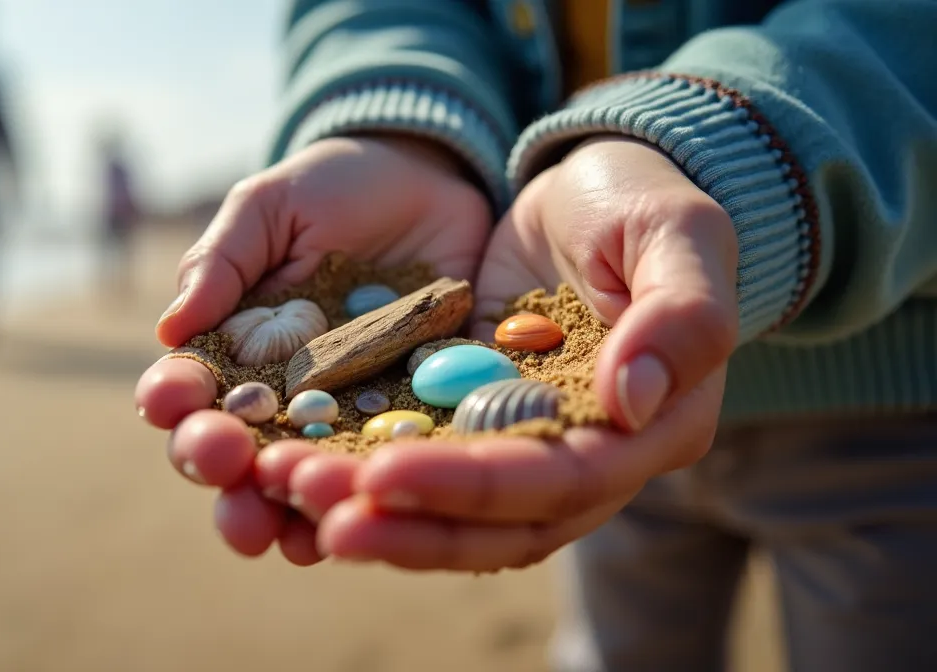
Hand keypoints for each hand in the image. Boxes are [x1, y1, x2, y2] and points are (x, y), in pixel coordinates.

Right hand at [135, 134, 492, 564]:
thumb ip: (221, 262)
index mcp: (231, 352)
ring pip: (299, 482)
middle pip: (234, 454)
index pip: (189, 391)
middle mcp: (277, 400)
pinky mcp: (406, 424)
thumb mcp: (269, 208)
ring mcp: (340, 419)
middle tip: (224, 464)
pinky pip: (382, 473)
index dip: (174, 402)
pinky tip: (358, 517)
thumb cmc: (332, 190)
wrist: (431, 184)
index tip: (173, 400)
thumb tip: (169, 329)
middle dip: (219, 467)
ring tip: (282, 518)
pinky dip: (366, 501)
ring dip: (282, 507)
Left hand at [313, 136, 740, 571]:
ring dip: (370, 511)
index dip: (471, 488)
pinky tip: (293, 462)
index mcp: (652, 432)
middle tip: (309, 503)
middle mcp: (587, 462)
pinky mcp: (469, 424)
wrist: (590, 188)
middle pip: (494, 524)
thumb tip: (632, 403)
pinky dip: (360, 470)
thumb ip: (681, 316)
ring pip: (449, 513)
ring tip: (286, 489)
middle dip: (402, 523)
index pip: (559, 483)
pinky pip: (416, 463)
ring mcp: (521, 449)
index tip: (382, 476)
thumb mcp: (678, 235)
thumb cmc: (645, 203)